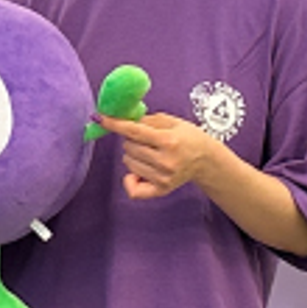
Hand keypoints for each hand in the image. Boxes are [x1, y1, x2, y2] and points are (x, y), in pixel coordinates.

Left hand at [96, 112, 221, 201]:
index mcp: (169, 141)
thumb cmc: (189, 138)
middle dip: (132, 140)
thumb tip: (123, 119)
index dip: (114, 123)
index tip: (100, 118)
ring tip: (149, 153)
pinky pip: (133, 188)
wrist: (206, 159)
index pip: (134, 131)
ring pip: (128, 162)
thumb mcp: (172, 122)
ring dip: (133, 156)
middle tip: (147, 140)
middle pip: (128, 147)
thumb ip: (147, 120)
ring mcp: (163, 177)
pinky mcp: (161, 189)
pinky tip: (138, 172)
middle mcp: (165, 161)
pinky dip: (130, 179)